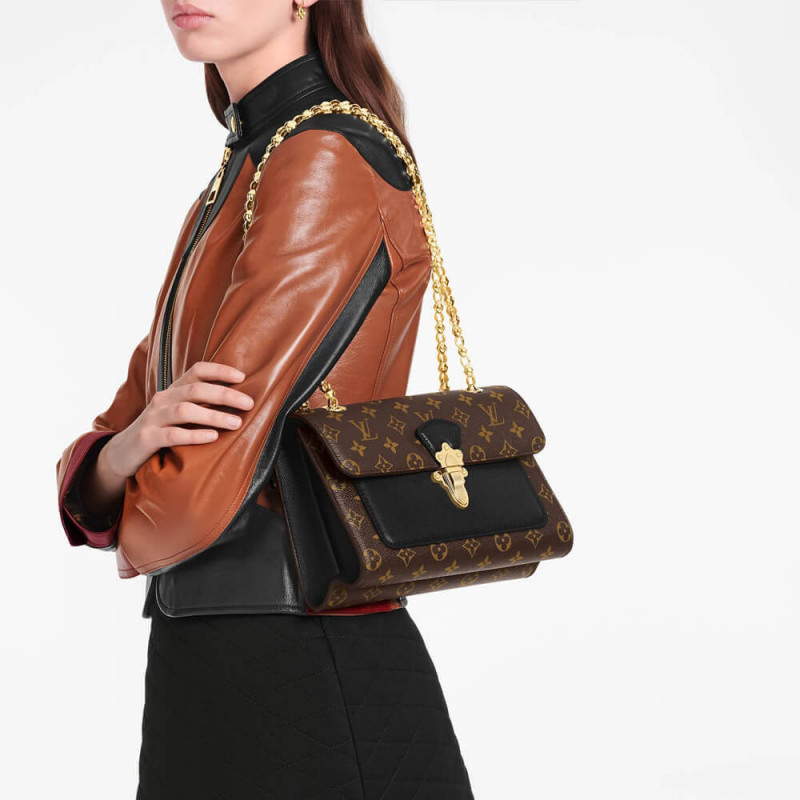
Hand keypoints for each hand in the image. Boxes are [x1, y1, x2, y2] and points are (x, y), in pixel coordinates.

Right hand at [82, 363, 253, 515]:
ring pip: (185, 410)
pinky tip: (213, 437)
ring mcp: (153, 418)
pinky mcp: (146, 438)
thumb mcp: (177, 414)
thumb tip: (238, 400)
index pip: (197, 370)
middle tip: (249, 403)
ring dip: (213, 415)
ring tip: (236, 423)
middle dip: (225, 394)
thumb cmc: (160, 431)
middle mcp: (163, 399)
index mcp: (173, 391)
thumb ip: (200, 404)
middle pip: (196, 390)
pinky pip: (172, 435)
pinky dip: (194, 435)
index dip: (220, 370)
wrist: (122, 453)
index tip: (243, 376)